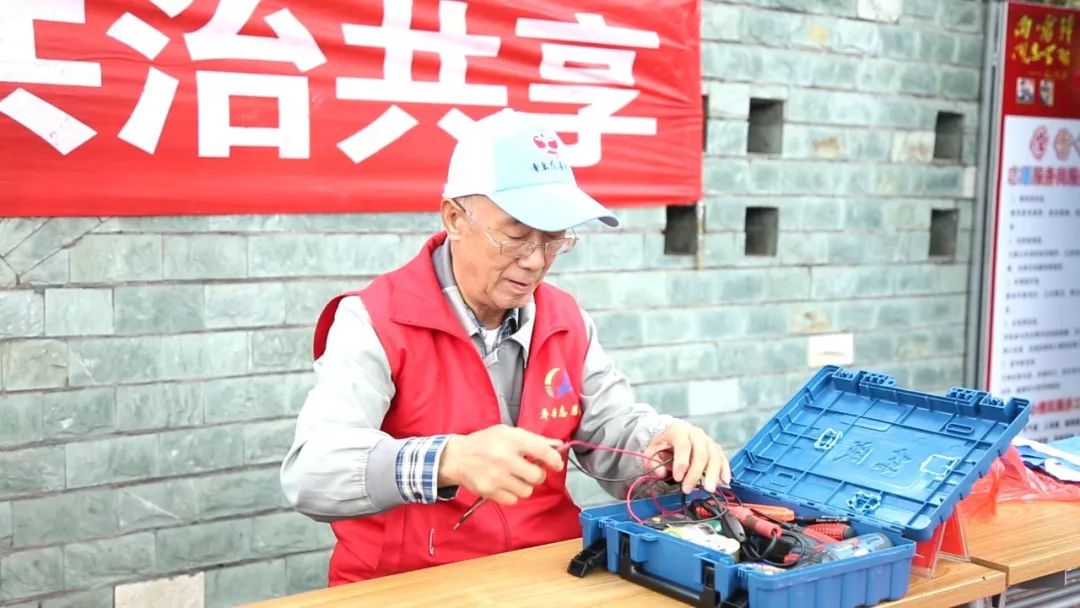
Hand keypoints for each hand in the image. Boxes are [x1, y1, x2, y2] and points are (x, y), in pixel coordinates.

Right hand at [438, 425, 563, 504]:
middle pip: (537, 476)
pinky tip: (505, 485)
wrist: (457, 457)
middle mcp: (504, 458)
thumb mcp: (508, 432)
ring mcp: (496, 477)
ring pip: (527, 491)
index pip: (542, 451)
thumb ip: (534, 439)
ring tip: (515, 477)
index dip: (554, 459)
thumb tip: (558, 445)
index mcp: (511, 439)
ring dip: (524, 486)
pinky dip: (512, 495)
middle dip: (537, 475)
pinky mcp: (489, 491)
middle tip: (529, 470)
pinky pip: (513, 500)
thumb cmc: (485, 442)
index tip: (556, 464)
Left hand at [642, 422, 730, 493]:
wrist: (675, 432)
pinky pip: (723, 458)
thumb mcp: (652, 449)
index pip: (683, 446)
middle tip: (688, 488)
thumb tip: (662, 473)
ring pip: (714, 456)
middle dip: (695, 473)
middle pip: (701, 453)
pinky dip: (725, 470)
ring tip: (709, 489)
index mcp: (679, 431)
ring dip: (712, 474)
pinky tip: (724, 481)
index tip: (677, 478)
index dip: (682, 462)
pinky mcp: (716, 448)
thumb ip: (652, 461)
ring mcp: (708, 441)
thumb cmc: (664, 443)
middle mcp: (696, 434)